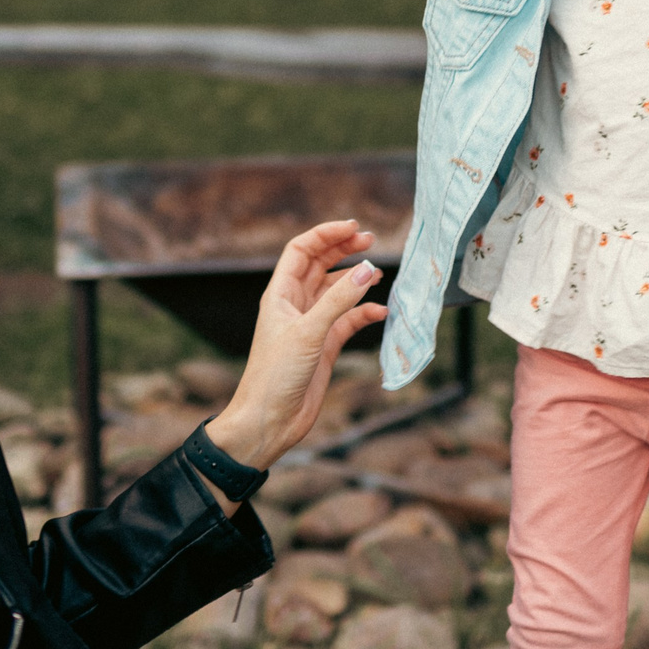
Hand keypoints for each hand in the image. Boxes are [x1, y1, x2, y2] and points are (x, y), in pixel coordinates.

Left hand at [200, 221, 387, 491]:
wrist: (269, 420)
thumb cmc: (274, 376)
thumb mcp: (308, 333)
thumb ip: (338, 300)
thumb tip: (366, 270)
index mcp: (280, 294)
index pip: (301, 251)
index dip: (325, 235)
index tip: (352, 227)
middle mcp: (295, 306)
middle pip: (320, 265)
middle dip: (343, 250)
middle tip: (370, 240)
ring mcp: (311, 325)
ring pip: (336, 291)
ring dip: (356, 281)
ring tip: (378, 273)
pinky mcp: (325, 346)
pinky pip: (347, 321)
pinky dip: (364, 314)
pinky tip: (380, 313)